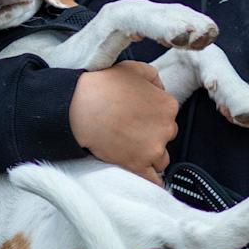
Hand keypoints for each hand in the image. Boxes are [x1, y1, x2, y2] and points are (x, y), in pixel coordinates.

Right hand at [70, 61, 177, 183]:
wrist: (80, 106)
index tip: (140, 117)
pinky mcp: (138, 166)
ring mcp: (153, 149)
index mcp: (168, 105)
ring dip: (150, 156)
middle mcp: (166, 128)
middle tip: (132, 131)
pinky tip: (146, 177)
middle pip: (166, 137)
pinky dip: (152, 180)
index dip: (153, 116)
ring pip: (161, 159)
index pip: (169, 115)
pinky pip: (154, 180)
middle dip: (152, 135)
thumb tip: (159, 88)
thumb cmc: (103, 85)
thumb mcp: (133, 68)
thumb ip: (153, 77)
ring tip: (132, 149)